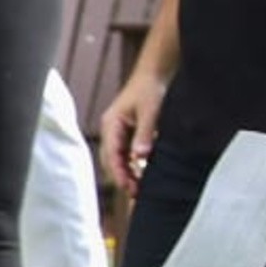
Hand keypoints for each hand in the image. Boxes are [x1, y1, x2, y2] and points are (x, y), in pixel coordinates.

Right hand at [98, 72, 166, 197]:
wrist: (154, 73)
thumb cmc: (150, 88)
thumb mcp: (150, 110)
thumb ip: (145, 133)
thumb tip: (139, 157)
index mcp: (111, 124)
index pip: (111, 154)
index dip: (119, 172)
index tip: (129, 187)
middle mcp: (111, 130)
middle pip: (112, 159)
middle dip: (122, 177)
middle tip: (136, 193)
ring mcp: (118, 131)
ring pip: (119, 158)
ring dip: (128, 172)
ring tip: (139, 188)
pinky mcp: (128, 131)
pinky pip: (127, 152)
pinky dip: (134, 163)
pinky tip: (143, 173)